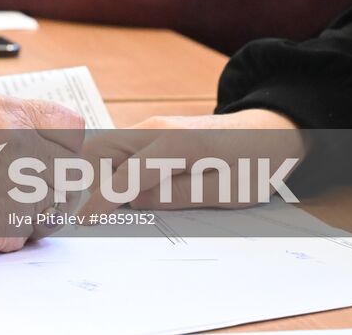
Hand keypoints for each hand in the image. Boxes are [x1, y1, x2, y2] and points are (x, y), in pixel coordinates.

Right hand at [0, 94, 85, 265]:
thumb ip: (12, 115)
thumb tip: (46, 128)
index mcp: (9, 117)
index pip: (72, 125)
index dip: (61, 137)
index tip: (53, 145)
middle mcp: (19, 154)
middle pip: (69, 168)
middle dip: (50, 174)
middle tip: (23, 177)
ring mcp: (15, 195)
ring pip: (53, 203)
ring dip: (33, 204)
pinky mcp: (7, 230)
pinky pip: (28, 229)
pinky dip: (11, 227)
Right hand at [78, 109, 306, 213]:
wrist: (267, 132)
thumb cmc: (254, 162)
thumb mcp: (228, 190)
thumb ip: (181, 195)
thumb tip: (137, 200)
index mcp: (176, 143)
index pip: (126, 175)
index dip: (103, 201)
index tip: (84, 222)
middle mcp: (154, 128)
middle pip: (99, 150)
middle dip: (91, 181)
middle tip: (104, 212)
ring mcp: (150, 128)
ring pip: (104, 150)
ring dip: (101, 177)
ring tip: (117, 206)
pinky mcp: (150, 135)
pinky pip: (119, 152)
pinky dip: (113, 173)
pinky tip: (130, 193)